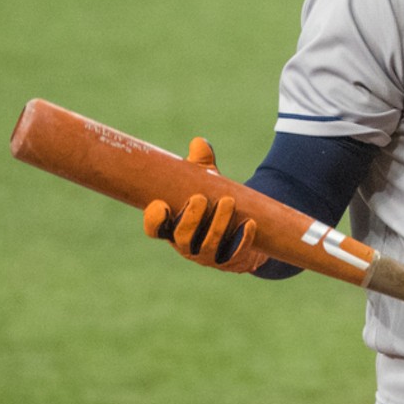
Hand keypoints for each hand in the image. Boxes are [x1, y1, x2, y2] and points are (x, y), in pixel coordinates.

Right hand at [142, 138, 264, 272]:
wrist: (240, 227)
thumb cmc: (213, 200)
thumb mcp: (205, 181)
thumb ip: (200, 164)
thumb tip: (199, 143)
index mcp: (172, 226)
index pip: (155, 229)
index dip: (153, 221)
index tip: (160, 205)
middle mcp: (186, 245)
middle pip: (182, 239)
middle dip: (191, 219)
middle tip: (201, 198)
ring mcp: (207, 256)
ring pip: (208, 246)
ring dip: (218, 225)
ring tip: (228, 202)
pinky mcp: (229, 260)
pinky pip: (234, 254)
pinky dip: (242, 239)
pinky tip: (249, 223)